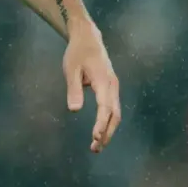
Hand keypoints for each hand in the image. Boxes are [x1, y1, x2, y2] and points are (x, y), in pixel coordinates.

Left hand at [63, 22, 120, 152]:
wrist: (88, 38)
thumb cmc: (78, 53)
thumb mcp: (71, 69)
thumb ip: (74, 89)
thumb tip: (74, 110)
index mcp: (103, 80)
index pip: (105, 107)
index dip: (101, 123)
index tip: (95, 136)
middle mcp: (112, 85)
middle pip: (115, 114)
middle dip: (107, 133)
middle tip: (95, 148)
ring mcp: (114, 87)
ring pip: (116, 113)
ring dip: (108, 130)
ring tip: (97, 145)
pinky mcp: (111, 88)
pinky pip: (113, 108)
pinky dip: (108, 122)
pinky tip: (101, 131)